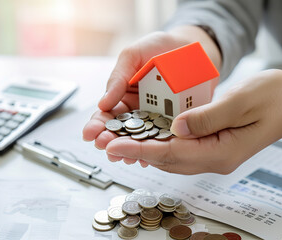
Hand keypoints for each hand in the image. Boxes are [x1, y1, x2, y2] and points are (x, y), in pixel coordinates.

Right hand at [82, 26, 221, 166]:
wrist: (191, 47)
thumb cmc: (159, 48)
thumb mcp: (133, 56)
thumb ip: (118, 77)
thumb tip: (103, 103)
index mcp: (124, 97)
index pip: (107, 115)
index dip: (97, 125)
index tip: (90, 133)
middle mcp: (140, 111)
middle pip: (122, 131)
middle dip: (111, 141)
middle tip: (105, 146)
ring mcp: (158, 118)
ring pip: (143, 139)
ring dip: (131, 150)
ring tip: (125, 156)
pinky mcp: (178, 121)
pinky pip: (167, 137)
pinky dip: (158, 148)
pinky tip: (150, 156)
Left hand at [105, 69, 281, 173]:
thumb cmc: (274, 98)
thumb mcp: (242, 100)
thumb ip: (208, 117)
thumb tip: (176, 127)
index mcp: (221, 152)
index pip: (172, 154)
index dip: (140, 150)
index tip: (113, 146)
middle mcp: (214, 159)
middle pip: (167, 159)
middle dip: (134, 151)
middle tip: (105, 143)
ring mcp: (212, 155)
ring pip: (170, 157)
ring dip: (143, 149)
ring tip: (117, 140)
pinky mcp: (211, 146)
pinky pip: (179, 149)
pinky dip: (158, 143)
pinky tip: (144, 136)